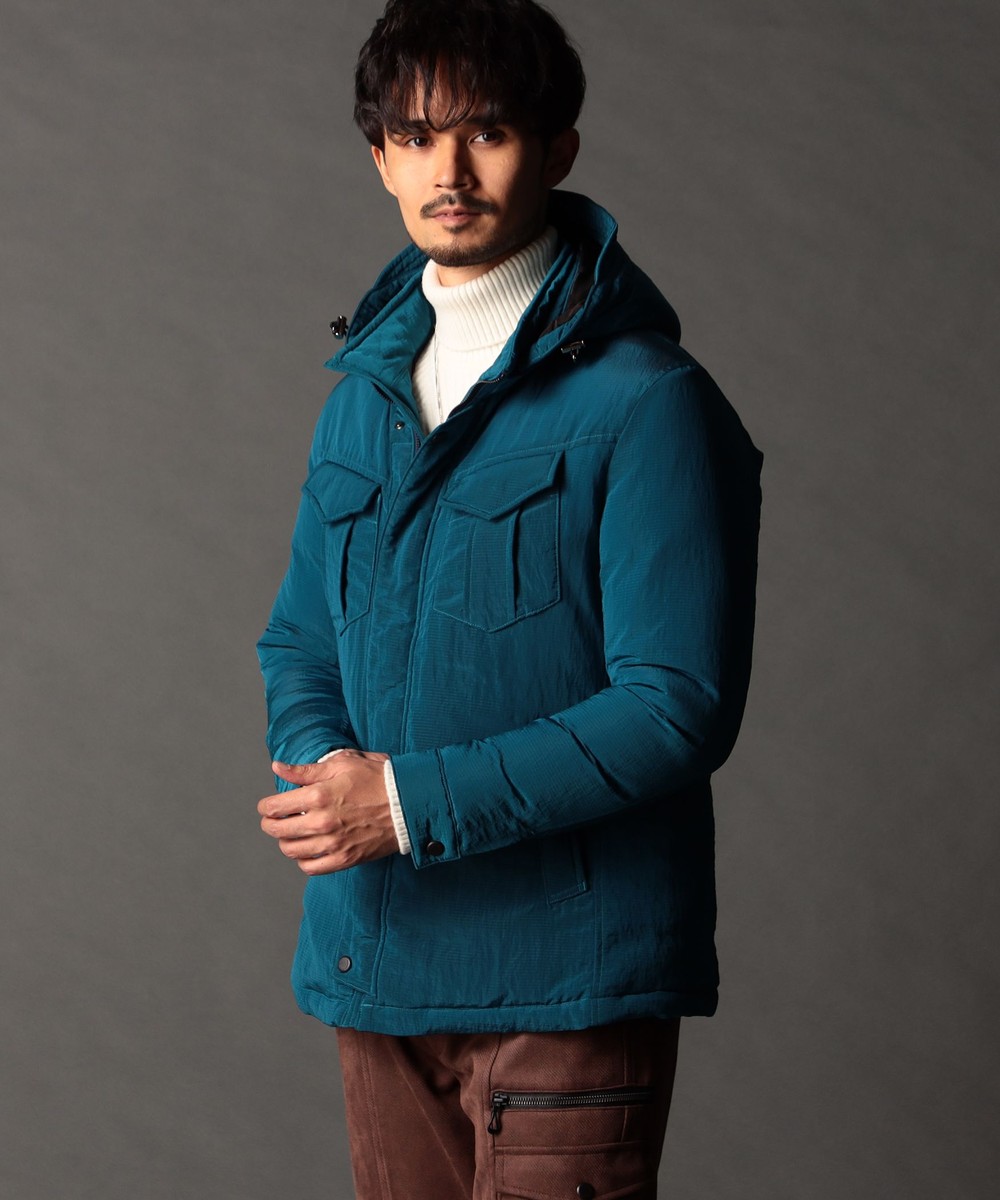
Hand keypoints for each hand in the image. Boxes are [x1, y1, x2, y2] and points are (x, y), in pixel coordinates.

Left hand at [257, 750, 396, 874]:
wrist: (409, 803)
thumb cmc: (378, 779)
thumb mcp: (342, 764)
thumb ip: (306, 770)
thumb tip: (278, 768)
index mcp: (319, 796)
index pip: (275, 807)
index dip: (266, 807)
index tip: (267, 806)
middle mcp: (322, 822)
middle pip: (278, 831)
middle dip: (270, 824)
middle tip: (274, 819)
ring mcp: (333, 844)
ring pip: (291, 850)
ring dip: (286, 841)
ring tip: (292, 832)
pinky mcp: (345, 859)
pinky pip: (310, 868)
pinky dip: (303, 860)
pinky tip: (308, 848)